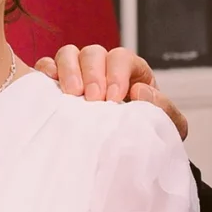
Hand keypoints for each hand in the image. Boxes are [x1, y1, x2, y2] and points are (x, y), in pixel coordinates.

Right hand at [35, 45, 189, 138]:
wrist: (120, 158)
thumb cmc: (141, 135)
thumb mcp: (165, 125)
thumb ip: (164, 109)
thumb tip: (140, 92)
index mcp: (130, 72)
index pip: (121, 58)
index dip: (117, 73)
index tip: (114, 98)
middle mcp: (102, 68)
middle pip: (94, 53)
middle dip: (93, 74)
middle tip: (93, 99)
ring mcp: (76, 73)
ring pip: (69, 54)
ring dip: (69, 70)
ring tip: (72, 94)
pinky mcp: (55, 83)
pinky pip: (47, 65)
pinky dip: (46, 70)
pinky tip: (50, 84)